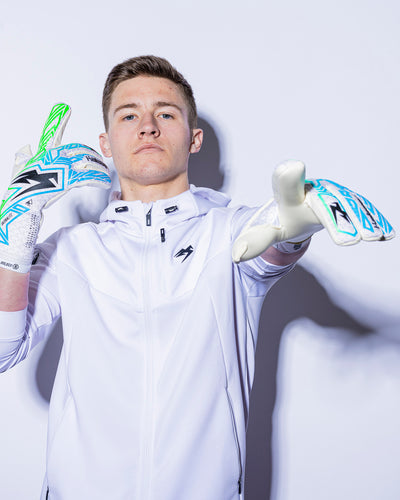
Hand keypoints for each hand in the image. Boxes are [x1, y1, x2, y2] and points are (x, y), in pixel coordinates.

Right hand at [0, 103, 110, 272]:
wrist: (20, 209)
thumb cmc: (23, 193)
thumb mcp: (24, 172)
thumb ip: (26, 158)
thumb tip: (26, 147)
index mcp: (41, 155)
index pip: (50, 134)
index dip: (58, 120)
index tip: (65, 108)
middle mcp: (49, 158)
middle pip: (77, 150)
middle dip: (91, 155)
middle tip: (99, 160)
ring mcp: (57, 169)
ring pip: (84, 163)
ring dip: (97, 167)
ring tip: (105, 173)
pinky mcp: (64, 182)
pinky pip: (85, 177)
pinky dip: (97, 178)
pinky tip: (103, 181)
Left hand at [232, 160, 394, 262]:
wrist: (302, 207)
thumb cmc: (284, 218)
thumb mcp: (268, 230)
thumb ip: (254, 241)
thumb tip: (235, 256)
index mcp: (290, 194)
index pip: (286, 185)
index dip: (289, 177)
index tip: (293, 167)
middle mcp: (315, 189)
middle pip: (327, 200)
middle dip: (338, 217)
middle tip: (348, 239)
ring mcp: (334, 193)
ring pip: (349, 204)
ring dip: (362, 219)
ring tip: (373, 237)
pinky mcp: (348, 200)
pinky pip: (362, 208)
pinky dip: (374, 218)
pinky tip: (387, 233)